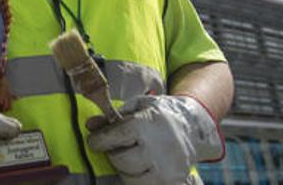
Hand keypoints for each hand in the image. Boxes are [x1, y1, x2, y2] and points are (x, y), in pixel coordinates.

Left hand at [87, 95, 223, 184]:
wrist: (192, 127)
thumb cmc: (158, 115)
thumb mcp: (136, 106)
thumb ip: (111, 116)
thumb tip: (90, 125)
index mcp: (148, 124)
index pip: (114, 137)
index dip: (99, 140)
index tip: (94, 141)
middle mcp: (159, 148)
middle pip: (121, 160)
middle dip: (114, 155)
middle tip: (116, 148)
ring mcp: (168, 169)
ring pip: (131, 178)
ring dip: (125, 169)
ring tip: (132, 157)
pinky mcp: (173, 182)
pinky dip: (138, 179)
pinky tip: (140, 168)